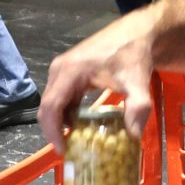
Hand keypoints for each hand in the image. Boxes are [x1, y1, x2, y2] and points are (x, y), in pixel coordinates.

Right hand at [38, 18, 156, 151]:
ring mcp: (63, 70)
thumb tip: (133, 136)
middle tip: (70, 151)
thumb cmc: (133, 55)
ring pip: (53, 103)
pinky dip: (67, 114)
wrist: (137, 33)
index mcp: (69, 71)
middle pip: (47, 106)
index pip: (51, 106)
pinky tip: (81, 126)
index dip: (53, 131)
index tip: (64, 150)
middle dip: (55, 131)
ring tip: (76, 143)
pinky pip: (61, 98)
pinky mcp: (69, 72)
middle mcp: (60, 70)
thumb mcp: (137, 83)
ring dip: (61, 123)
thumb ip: (137, 108)